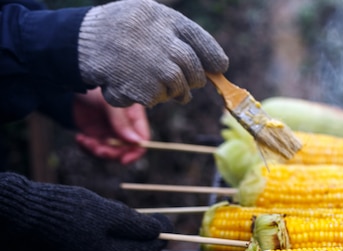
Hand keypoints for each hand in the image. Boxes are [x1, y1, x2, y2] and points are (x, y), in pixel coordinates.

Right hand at [0, 173, 173, 250]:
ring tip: (127, 216)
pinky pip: (92, 244)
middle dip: (141, 237)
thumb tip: (161, 232)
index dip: (159, 240)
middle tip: (155, 220)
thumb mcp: (107, 212)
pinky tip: (102, 218)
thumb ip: (136, 225)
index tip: (170, 225)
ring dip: (122, 234)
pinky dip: (103, 233)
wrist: (21, 209)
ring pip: (109, 248)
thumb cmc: (67, 208)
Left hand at [73, 88, 149, 163]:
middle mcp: (125, 127)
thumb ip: (122, 122)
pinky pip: (94, 149)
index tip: (123, 160)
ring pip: (109, 151)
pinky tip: (79, 138)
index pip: (142, 139)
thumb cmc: (97, 88)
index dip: (135, 152)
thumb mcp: (111, 104)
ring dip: (96, 150)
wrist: (75, 82)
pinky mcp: (96, 134)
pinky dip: (86, 148)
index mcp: (134, 118)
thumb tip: (135, 142)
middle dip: (111, 153)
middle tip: (97, 149)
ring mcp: (110, 132)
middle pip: (125, 150)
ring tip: (84, 140)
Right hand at [78, 0, 228, 106]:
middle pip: (193, 71)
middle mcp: (163, 42)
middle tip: (186, 85)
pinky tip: (128, 84)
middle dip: (193, 80)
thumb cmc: (115, 28)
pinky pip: (155, 99)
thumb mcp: (145, 15)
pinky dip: (145, 97)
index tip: (220, 68)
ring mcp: (154, 67)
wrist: (78, 43)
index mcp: (164, 19)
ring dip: (169, 91)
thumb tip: (211, 65)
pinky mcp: (143, 89)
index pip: (200, 41)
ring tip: (150, 82)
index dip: (213, 57)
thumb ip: (174, 34)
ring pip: (176, 89)